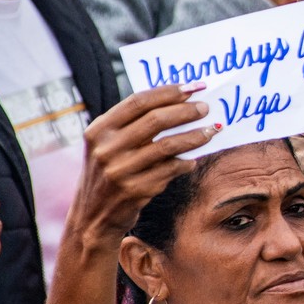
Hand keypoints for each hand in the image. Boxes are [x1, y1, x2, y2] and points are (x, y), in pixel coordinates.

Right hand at [68, 85, 216, 248]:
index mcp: (100, 130)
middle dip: (186, 111)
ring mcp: (120, 171)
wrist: (92, 217)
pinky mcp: (134, 190)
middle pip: (156, 120)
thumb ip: (134, 123)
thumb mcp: (108, 144)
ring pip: (168, 146)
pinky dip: (185, 163)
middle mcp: (106, 148)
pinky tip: (192, 161)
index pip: (139, 101)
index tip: (194, 87)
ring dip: (195, 136)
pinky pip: (170, 170)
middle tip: (206, 107)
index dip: (169, 92)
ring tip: (212, 130)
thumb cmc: (109, 171)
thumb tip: (181, 100)